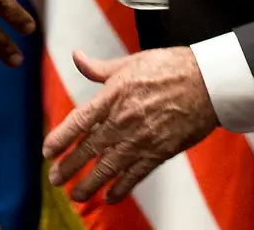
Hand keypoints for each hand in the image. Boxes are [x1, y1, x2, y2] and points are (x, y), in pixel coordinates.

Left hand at [43, 48, 217, 203]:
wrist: (206, 82)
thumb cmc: (168, 67)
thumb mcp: (129, 62)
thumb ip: (99, 67)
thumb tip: (77, 56)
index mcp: (113, 95)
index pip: (79, 121)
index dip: (61, 137)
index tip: (47, 151)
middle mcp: (124, 120)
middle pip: (90, 148)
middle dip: (70, 167)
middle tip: (55, 179)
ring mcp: (141, 139)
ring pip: (109, 167)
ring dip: (90, 183)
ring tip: (76, 195)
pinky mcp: (159, 152)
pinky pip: (136, 175)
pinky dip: (121, 188)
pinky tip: (110, 197)